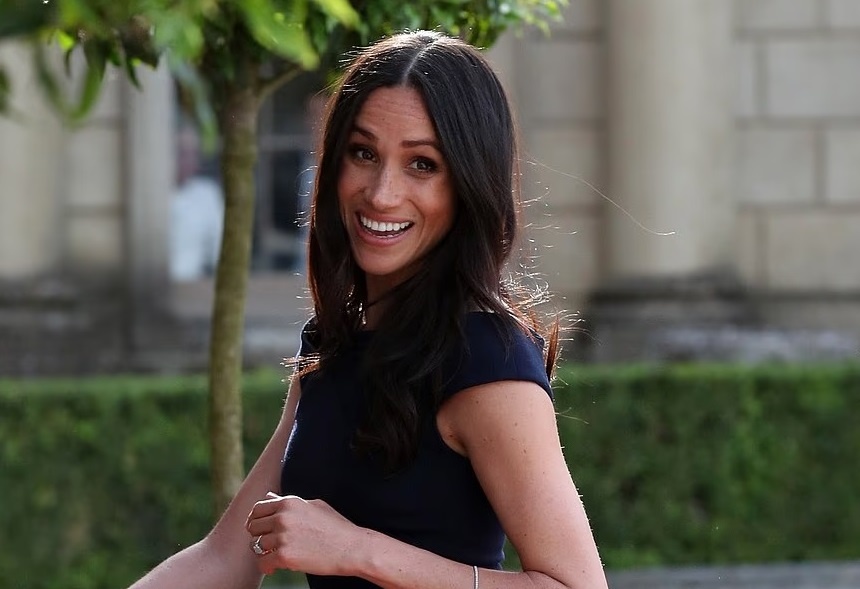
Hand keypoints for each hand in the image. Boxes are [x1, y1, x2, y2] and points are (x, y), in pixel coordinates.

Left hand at [246, 492, 364, 575]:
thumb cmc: (336, 527)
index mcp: (289, 502)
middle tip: (269, 545)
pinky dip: (267, 567)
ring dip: (264, 552)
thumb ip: (289, 501)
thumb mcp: (314, 505)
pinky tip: (275, 568)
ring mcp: (282, 536)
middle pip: (253, 527)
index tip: (261, 530)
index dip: (256, 520)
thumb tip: (269, 496)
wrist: (352, 547)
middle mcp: (283, 516)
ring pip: (256, 545)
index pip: (257, 509)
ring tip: (275, 556)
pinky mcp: (284, 555)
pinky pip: (262, 562)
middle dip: (259, 536)